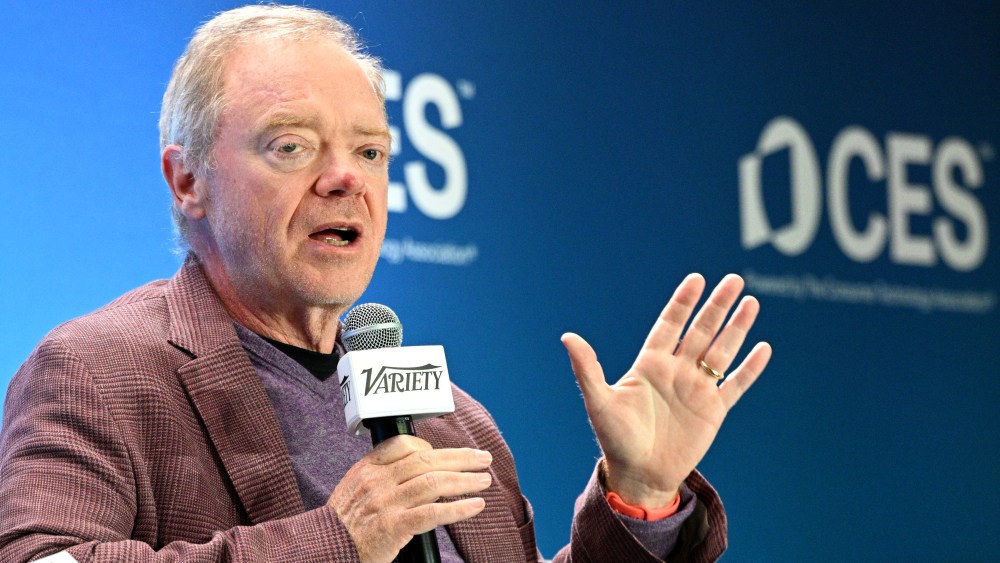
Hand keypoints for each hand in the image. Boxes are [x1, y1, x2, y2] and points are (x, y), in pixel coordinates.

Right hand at [328, 435, 492, 562]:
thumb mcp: (354, 490)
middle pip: (427, 460)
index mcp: (367, 469)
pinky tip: (475, 506)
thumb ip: (380, 477)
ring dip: (465, 480)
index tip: (450, 454)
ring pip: (434, 483)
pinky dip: (458, 509)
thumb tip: (416, 469)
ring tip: (484, 480)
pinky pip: (432, 513)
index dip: (432, 447)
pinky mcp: (393, 528)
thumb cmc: (343, 525)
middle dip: (460, 457)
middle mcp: (377, 482)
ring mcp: (386, 504)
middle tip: (483, 458)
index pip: (404, 445)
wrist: (325, 549)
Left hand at [562, 273, 771, 506]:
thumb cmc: (615, 438)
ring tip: (751, 302)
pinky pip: (735, 384)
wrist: (639, 474)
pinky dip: (750, 368)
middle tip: (733, 279)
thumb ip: (587, 368)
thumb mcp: (599, 401)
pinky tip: (762, 348)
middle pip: (701, 330)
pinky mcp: (714, 410)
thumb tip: (567, 336)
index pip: (669, 325)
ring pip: (721, 351)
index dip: (683, 302)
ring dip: (736, 328)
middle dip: (717, 306)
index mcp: (650, 364)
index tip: (696, 279)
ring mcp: (697, 389)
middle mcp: (676, 371)